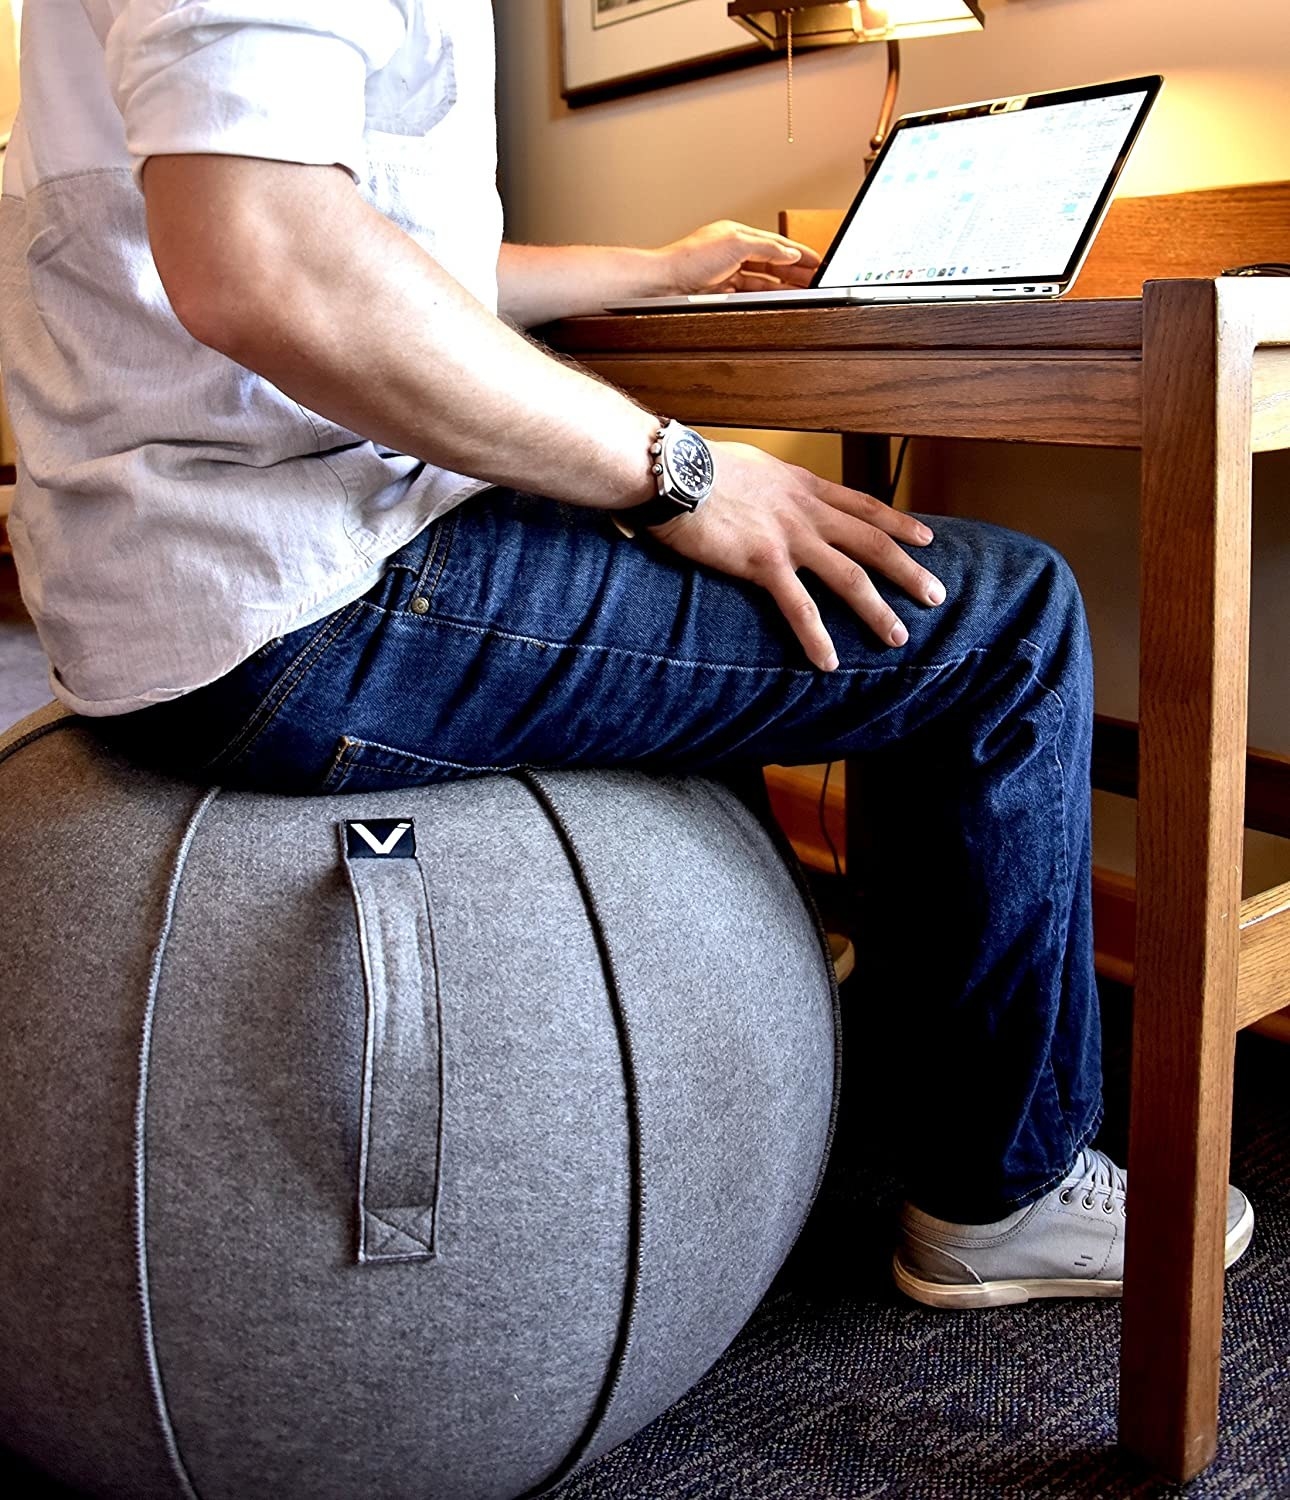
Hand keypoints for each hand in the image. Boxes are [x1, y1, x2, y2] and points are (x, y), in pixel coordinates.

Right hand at [648, 443, 943, 669]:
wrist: (671, 469)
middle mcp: (805, 510)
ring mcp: (788, 537)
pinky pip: (799, 606)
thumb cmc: (695, 466)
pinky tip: (829, 663)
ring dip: (877, 610)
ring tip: (898, 637)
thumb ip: (767, 486)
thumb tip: (762, 495)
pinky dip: (816, 637)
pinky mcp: (762, 562)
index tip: (925, 537)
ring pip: (849, 577)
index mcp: (802, 486)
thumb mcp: (748, 466)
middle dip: (908, 570)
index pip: (863, 505)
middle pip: (872, 542)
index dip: (898, 523)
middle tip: (936, 596)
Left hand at [656, 220, 820, 295]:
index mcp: (738, 234)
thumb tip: (789, 253)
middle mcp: (733, 251)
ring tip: (803, 291)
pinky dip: (767, 294)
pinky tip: (777, 298)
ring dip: (784, 284)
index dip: (799, 252)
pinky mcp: (721, 290)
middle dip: (795, 270)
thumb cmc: (690, 259)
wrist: (664, 282)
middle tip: (816, 279)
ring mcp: (727, 272)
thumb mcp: (736, 245)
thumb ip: (766, 248)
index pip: (776, 243)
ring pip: (763, 279)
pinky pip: (751, 292)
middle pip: (772, 261)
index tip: (817, 261)